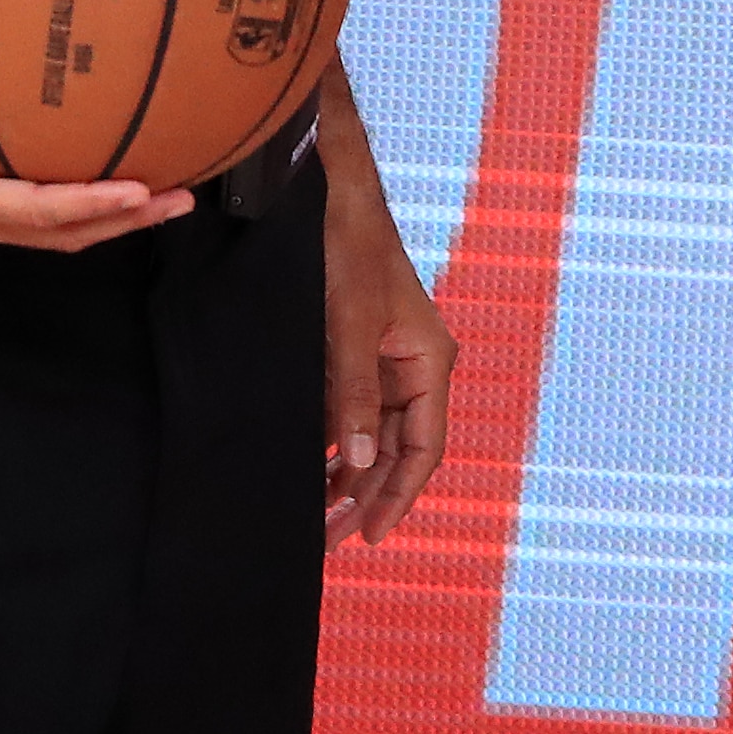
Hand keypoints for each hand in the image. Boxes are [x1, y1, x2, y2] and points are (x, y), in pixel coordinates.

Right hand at [0, 33, 188, 250]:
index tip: (140, 190)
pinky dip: (80, 204)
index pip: (33, 211)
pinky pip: (36, 213)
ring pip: (54, 230)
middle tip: (183, 199)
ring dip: (111, 218)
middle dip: (123, 220)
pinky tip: (113, 177)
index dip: (89, 204)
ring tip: (169, 196)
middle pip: (60, 232)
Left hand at [322, 179, 454, 546]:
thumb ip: (351, 394)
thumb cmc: (347, 247)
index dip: (399, 496)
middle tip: (328, 541)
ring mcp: (379, 362)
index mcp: (428, 359)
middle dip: (366, 496)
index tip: (371, 536)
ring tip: (313, 518)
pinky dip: (328, 445)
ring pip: (369, 437)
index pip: (423, 446)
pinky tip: (305, 472)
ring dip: (345, 477)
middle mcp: (410, 366)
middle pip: (396, 450)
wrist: (326, 193)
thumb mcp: (347, 323)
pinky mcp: (348, 355)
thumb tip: (356, 462)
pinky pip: (345, 413)